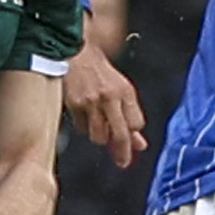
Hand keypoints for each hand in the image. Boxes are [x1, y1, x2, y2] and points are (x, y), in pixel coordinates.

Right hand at [64, 40, 146, 166]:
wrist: (77, 54)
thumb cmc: (100, 73)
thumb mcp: (122, 91)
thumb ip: (131, 117)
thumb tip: (139, 144)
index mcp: (125, 92)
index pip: (136, 123)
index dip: (134, 133)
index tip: (132, 139)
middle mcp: (110, 97)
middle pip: (120, 134)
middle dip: (123, 151)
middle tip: (123, 161)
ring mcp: (91, 102)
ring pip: (99, 136)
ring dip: (100, 137)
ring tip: (99, 127)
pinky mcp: (74, 105)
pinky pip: (82, 128)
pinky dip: (85, 127)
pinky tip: (85, 116)